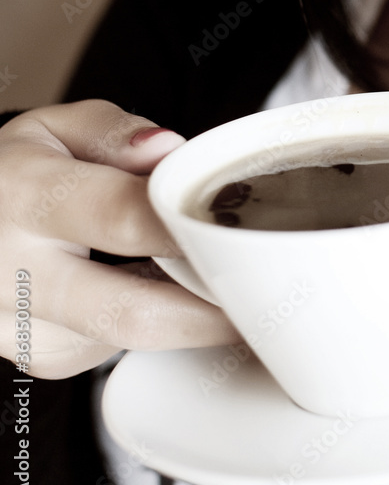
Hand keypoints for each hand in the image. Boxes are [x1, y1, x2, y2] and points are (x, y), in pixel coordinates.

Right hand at [0, 99, 239, 377]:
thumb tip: (169, 149)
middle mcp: (12, 270)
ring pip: (124, 341)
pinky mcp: (34, 357)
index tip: (244, 236)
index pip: (122, 217)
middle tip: (267, 300)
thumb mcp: (54, 127)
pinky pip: (109, 351)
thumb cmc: (15, 171)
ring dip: (186, 318)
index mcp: (26, 196)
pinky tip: (163, 288)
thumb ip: (116, 131)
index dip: (188, 230)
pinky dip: (151, 323)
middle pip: (131, 311)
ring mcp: (15, 327)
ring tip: (224, 281)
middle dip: (210, 313)